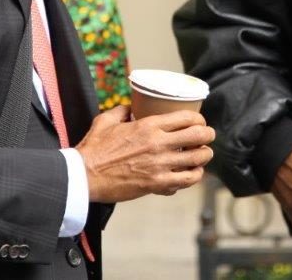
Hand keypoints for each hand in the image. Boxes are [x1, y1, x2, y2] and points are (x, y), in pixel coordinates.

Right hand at [76, 105, 214, 202]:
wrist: (84, 176)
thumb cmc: (94, 148)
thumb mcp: (106, 120)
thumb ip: (122, 110)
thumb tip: (131, 106)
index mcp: (148, 125)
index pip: (187, 117)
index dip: (199, 118)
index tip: (199, 121)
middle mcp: (158, 143)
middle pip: (198, 136)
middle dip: (208, 135)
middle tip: (207, 137)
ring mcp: (159, 165)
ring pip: (197, 159)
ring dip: (204, 156)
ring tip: (203, 155)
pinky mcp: (156, 184)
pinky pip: (186, 180)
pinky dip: (194, 176)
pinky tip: (192, 173)